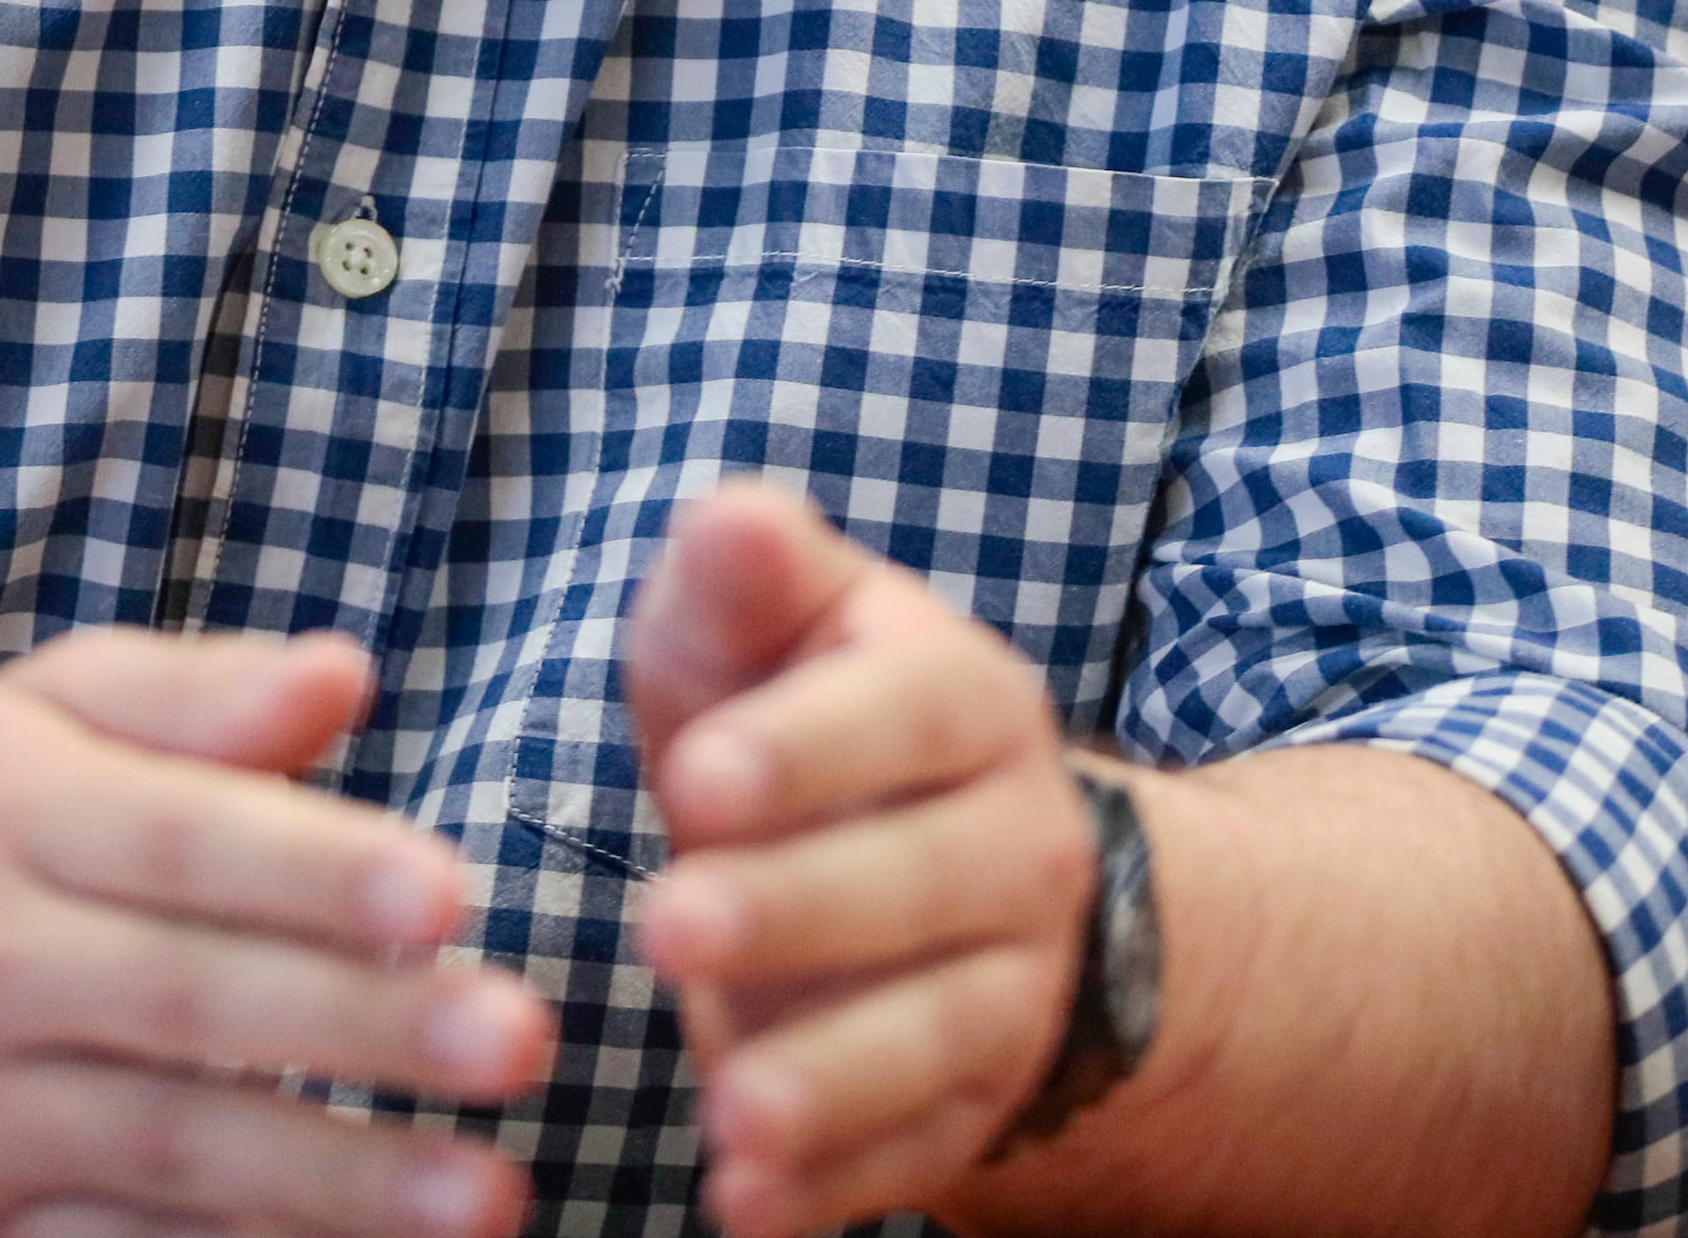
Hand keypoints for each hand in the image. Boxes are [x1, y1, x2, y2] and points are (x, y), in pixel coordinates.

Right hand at [0, 628, 552, 1237]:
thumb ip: (197, 695)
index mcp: (12, 817)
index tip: (453, 895)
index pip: (184, 839)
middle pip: (191, 1003)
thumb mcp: (34, 725)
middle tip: (524, 1038)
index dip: (318, 869)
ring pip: (169, 1156)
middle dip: (364, 1029)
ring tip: (492, 1196)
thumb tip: (346, 673)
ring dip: (339, 1184)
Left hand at [630, 480, 1094, 1237]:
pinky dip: (834, 1192)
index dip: (811, 749)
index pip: (912, 715)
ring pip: (941, 1034)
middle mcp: (1018, 844)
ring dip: (836, 1080)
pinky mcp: (972, 1104)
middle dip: (802, 910)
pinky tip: (744, 1210)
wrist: (952, 864)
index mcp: (969, 702)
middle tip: (670, 928)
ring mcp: (1011, 985)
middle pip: (928, 882)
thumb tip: (733, 519)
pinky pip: (917, 1153)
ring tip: (729, 1113)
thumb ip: (747, 575)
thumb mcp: (774, 629)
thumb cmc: (805, 718)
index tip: (696, 779)